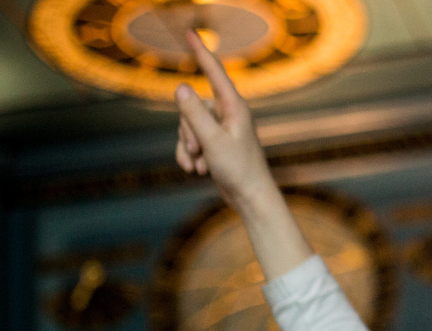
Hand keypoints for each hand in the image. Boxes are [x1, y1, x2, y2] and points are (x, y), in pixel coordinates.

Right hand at [173, 30, 312, 277]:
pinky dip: (188, 157)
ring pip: (187, 127)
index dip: (200, 52)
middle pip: (190, 108)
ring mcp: (220, 129)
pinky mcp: (213, 143)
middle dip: (188, 132)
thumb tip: (181, 86)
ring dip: (188, 148)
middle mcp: (227, 114)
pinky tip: (198, 171)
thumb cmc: (239, 169)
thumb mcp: (212, 141)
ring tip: (202, 165)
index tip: (189, 32)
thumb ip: (194, 114)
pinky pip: (189, 142)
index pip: (213, 72)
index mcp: (234, 107)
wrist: (250, 198)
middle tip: (202, 153)